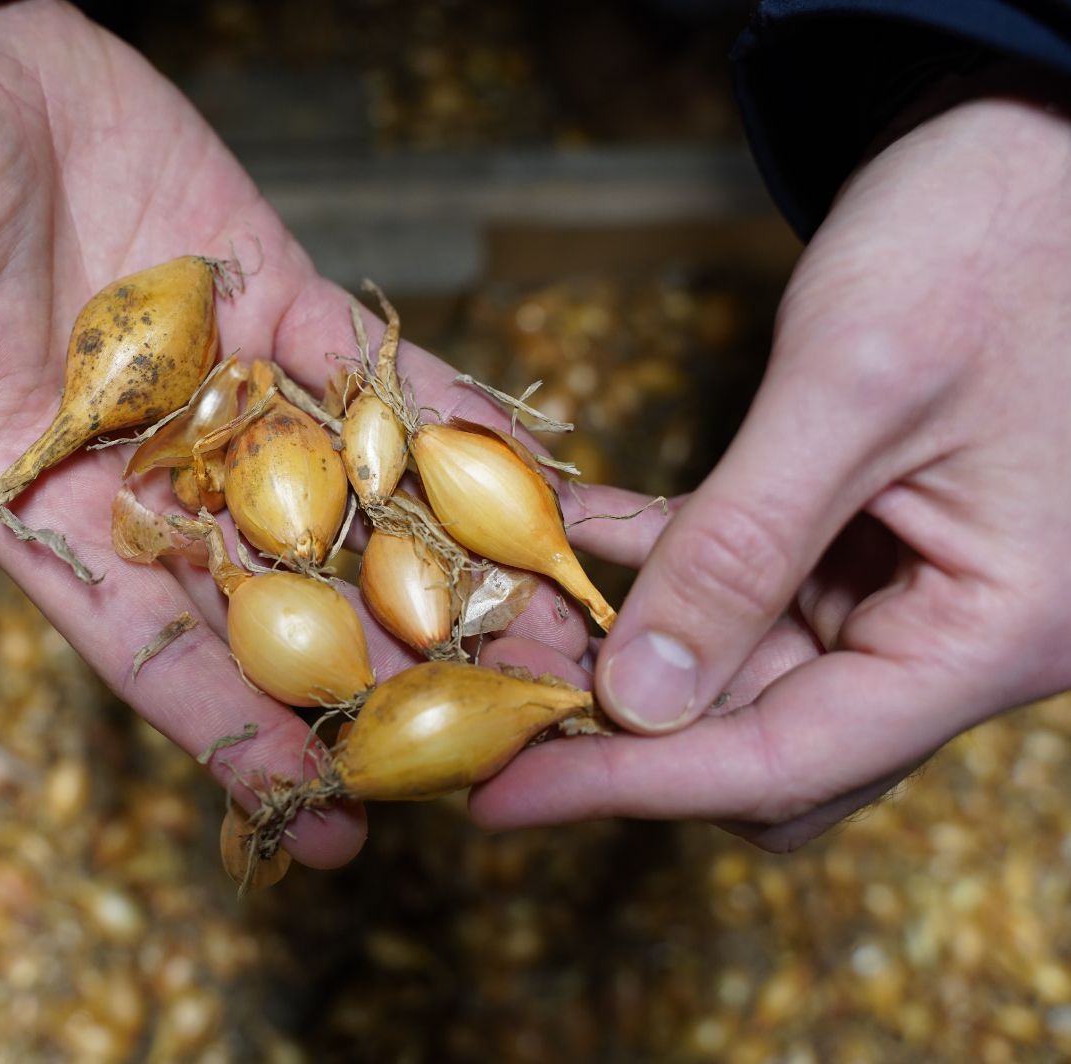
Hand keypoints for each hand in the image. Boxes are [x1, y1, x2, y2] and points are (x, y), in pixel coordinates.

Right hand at [0, 0, 587, 867]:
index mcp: (46, 510)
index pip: (153, 650)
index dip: (237, 738)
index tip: (325, 826)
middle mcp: (150, 473)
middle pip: (279, 599)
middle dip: (381, 676)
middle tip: (490, 752)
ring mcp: (225, 390)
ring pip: (347, 503)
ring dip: (446, 573)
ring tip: (549, 644)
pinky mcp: (278, 304)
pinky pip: (374, 380)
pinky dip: (448, 431)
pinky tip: (537, 488)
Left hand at [470, 95, 1070, 849]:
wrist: (1040, 150)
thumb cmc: (989, 239)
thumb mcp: (853, 390)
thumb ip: (744, 549)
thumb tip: (642, 699)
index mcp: (995, 631)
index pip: (788, 759)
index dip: (634, 786)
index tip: (501, 796)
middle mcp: (961, 637)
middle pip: (770, 742)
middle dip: (631, 729)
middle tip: (496, 700)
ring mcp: (917, 596)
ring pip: (751, 678)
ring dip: (638, 649)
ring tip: (518, 621)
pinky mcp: (873, 545)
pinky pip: (756, 594)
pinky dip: (671, 574)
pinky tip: (581, 546)